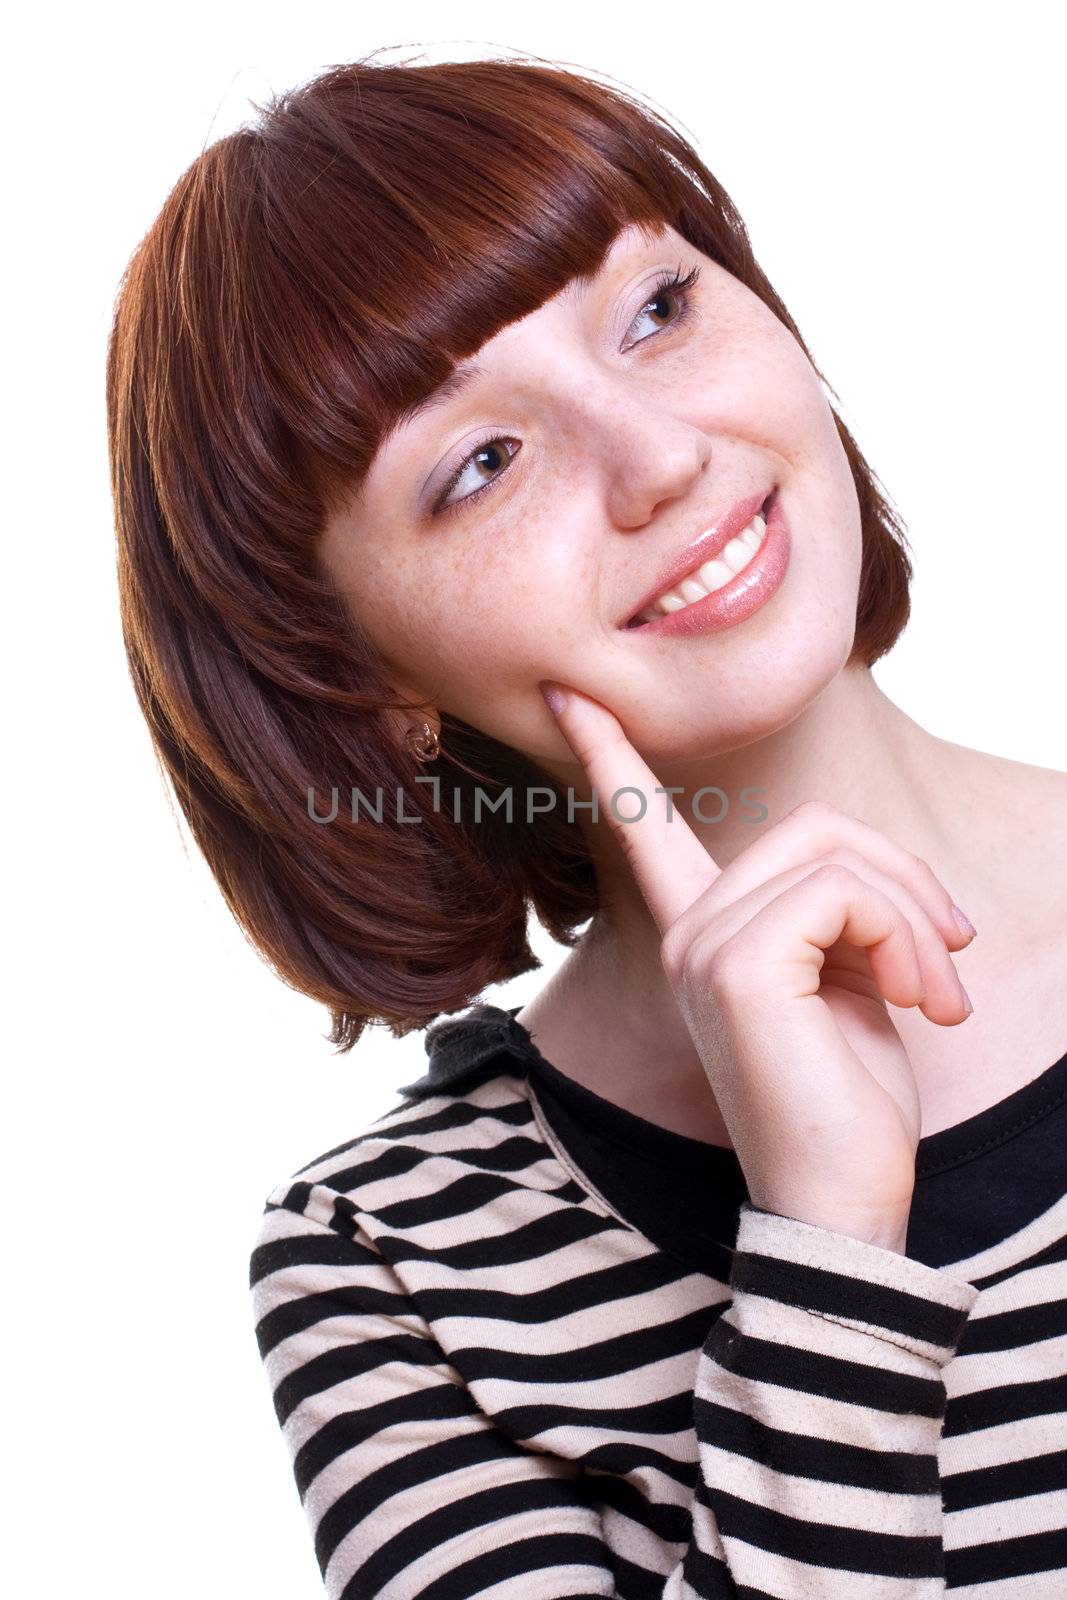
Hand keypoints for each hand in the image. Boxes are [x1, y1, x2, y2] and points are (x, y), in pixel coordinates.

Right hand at [538, 682, 975, 1252]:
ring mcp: (704, 944)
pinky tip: (922, 1004)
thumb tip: (873, 869)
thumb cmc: (850, 1103)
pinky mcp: (738, 962)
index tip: (568, 693)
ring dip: (915, 920)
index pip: (646, 827)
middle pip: (813, 827)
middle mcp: (689, 931)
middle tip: (951, 961)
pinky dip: (907, 939)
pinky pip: (847, 894)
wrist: (841, 1204)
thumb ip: (838, 911)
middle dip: (903, 882)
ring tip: (940, 995)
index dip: (610, 756)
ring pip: (837, 856)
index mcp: (703, 933)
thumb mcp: (852, 982)